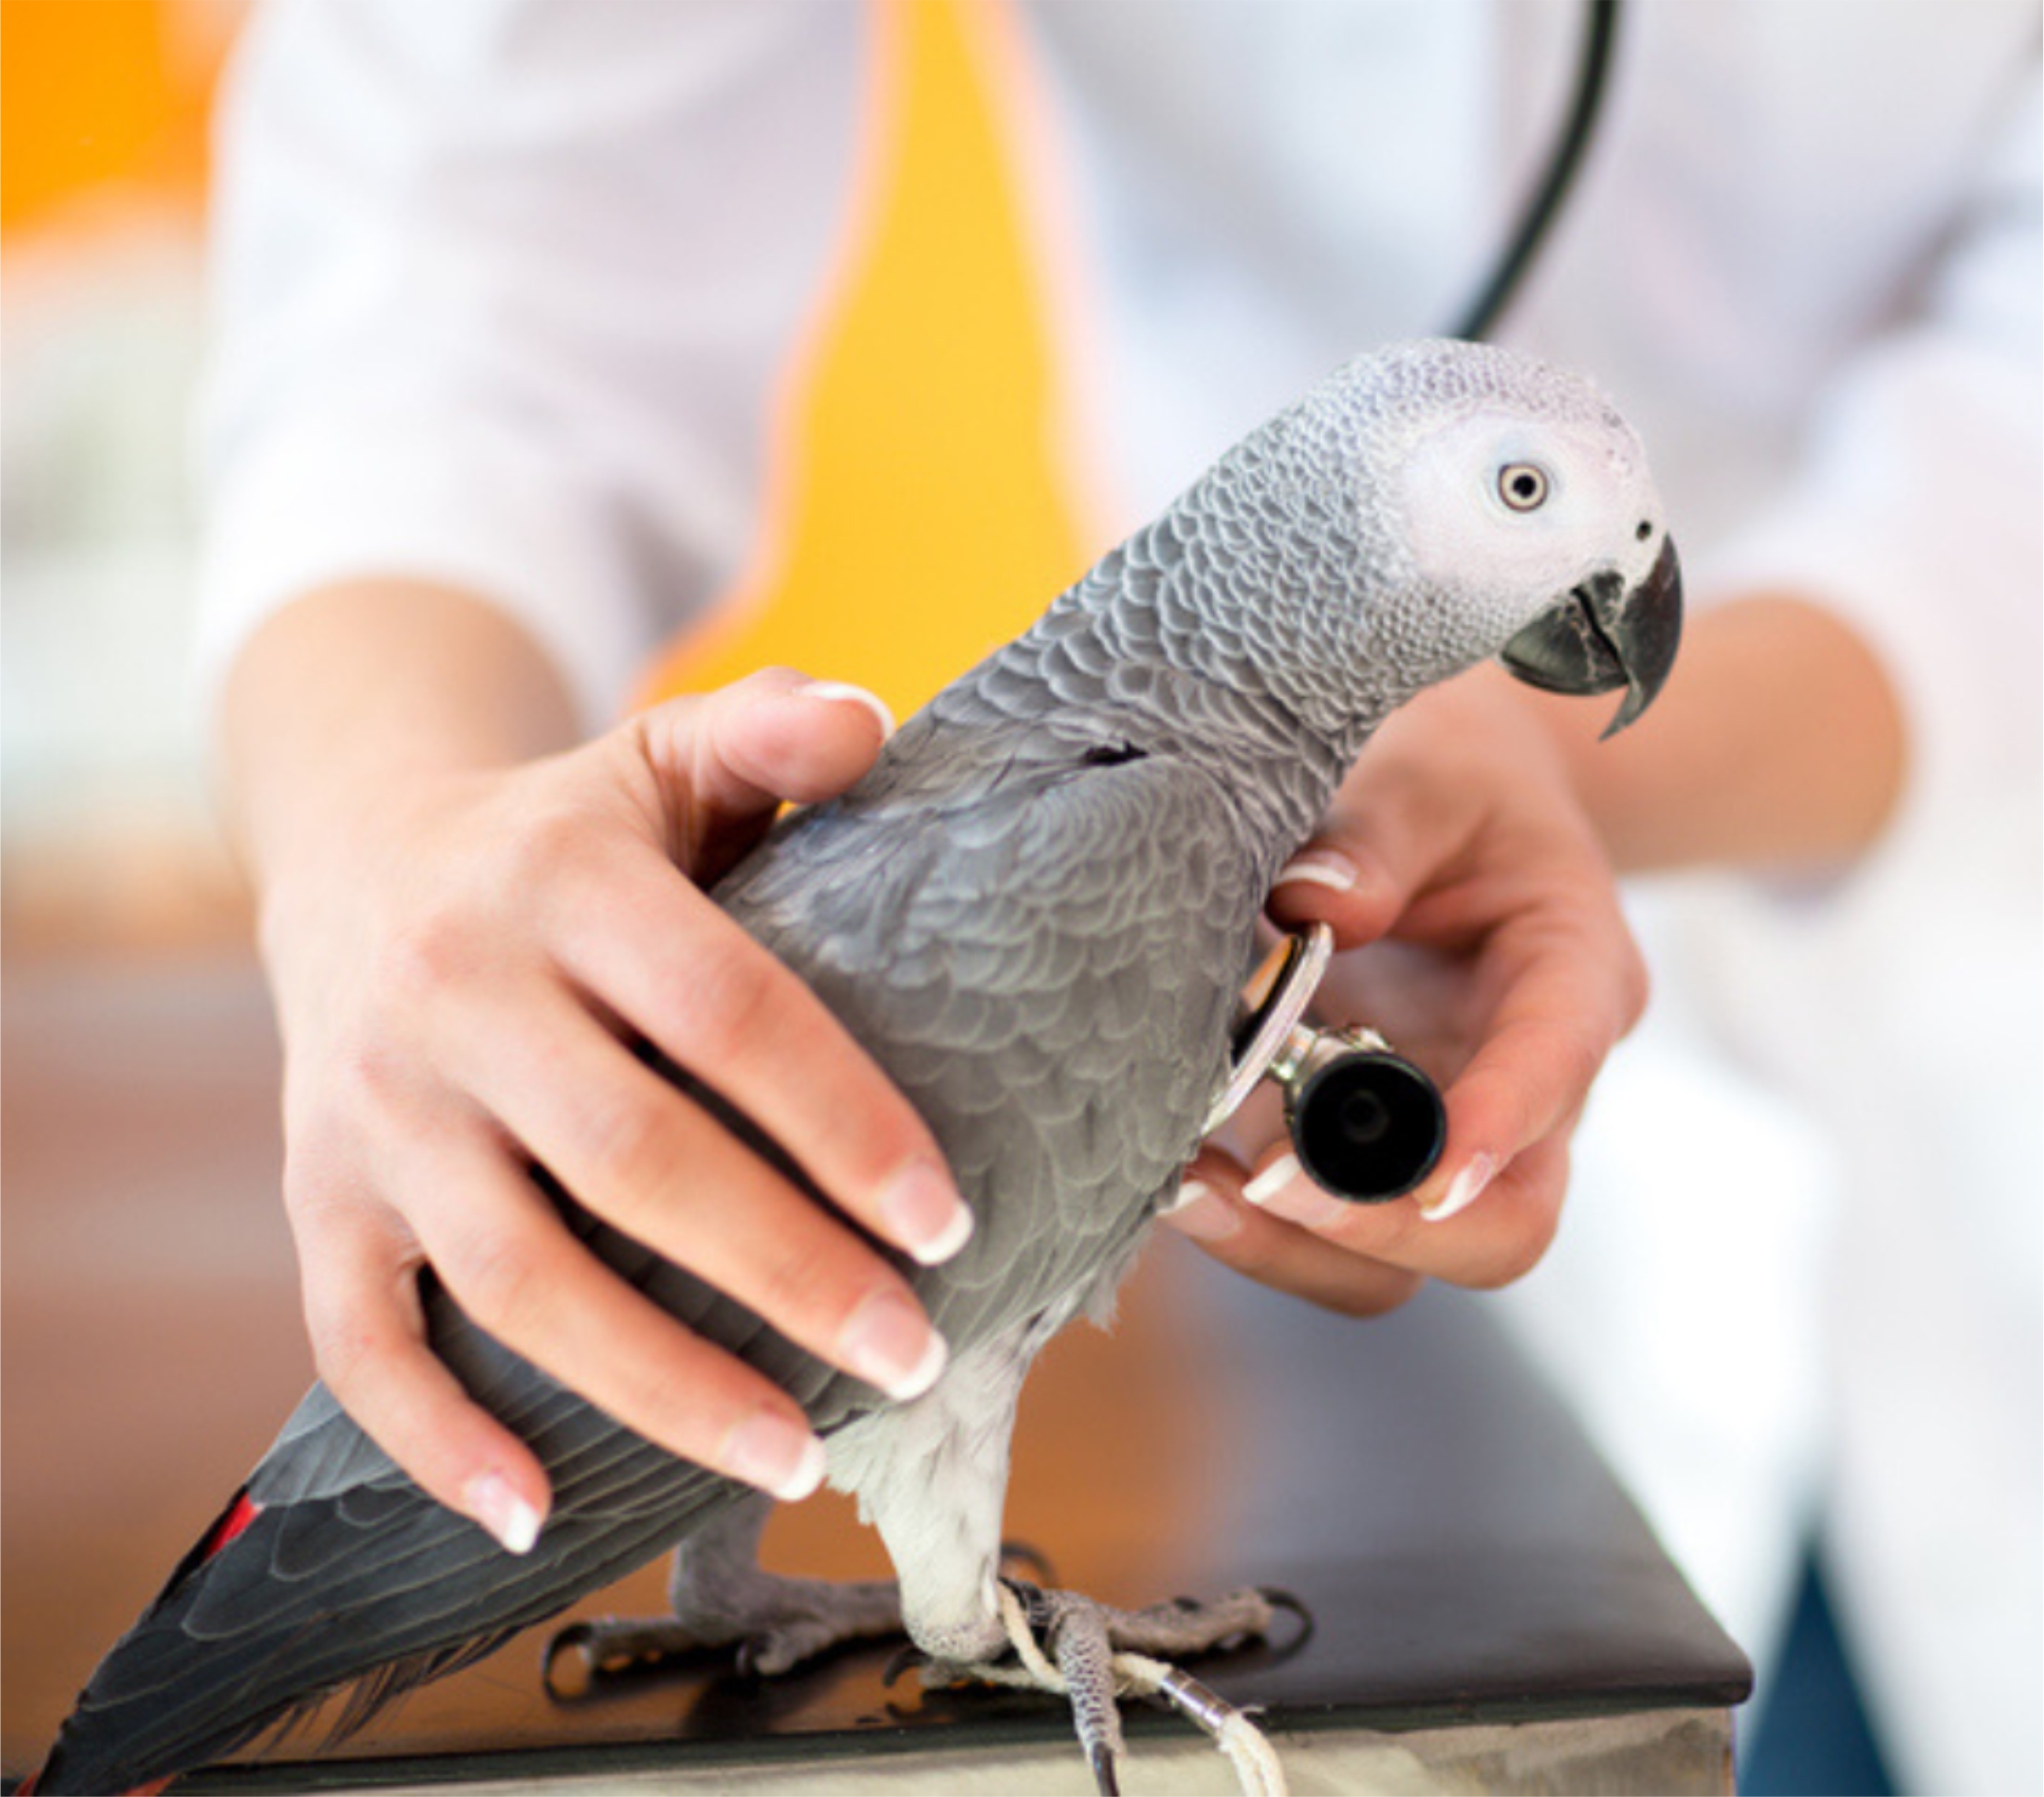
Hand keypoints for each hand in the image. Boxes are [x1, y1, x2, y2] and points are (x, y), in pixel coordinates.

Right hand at [258, 668, 970, 1550]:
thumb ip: (765, 733)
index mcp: (563, 881)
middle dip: (786, 1273)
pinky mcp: (320, 1196)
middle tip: (911, 1353)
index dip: (843, 1122)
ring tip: (795, 1452)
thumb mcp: (658, 758)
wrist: (356, 859)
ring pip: (516, 1275)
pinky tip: (536, 1514)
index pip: (728, 1013)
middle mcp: (456, 996)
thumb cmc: (563, 836)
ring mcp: (377, 1110)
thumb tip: (872, 723)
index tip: (947, 1224)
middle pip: (636, 1162)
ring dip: (659, 1385)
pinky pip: (357, 1340)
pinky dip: (437, 1438)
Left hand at [1163, 667, 1647, 1315]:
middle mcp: (1523, 1085)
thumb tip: (1314, 907)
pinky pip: (1324, 1231)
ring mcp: (1441, 1133)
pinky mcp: (1360, 1148)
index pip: (1558, 1065)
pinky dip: (1253, 1223)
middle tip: (1267, 1182)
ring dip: (1298, 1245)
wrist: (1449, 799)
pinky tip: (1173, 1177)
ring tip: (1188, 1191)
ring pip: (1406, 1259)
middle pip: (1504, 1222)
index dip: (1500, 1124)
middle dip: (1388, 1223)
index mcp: (1572, 975)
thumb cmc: (1450, 781)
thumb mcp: (1428, 773)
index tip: (1426, 1166)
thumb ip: (1379, 831)